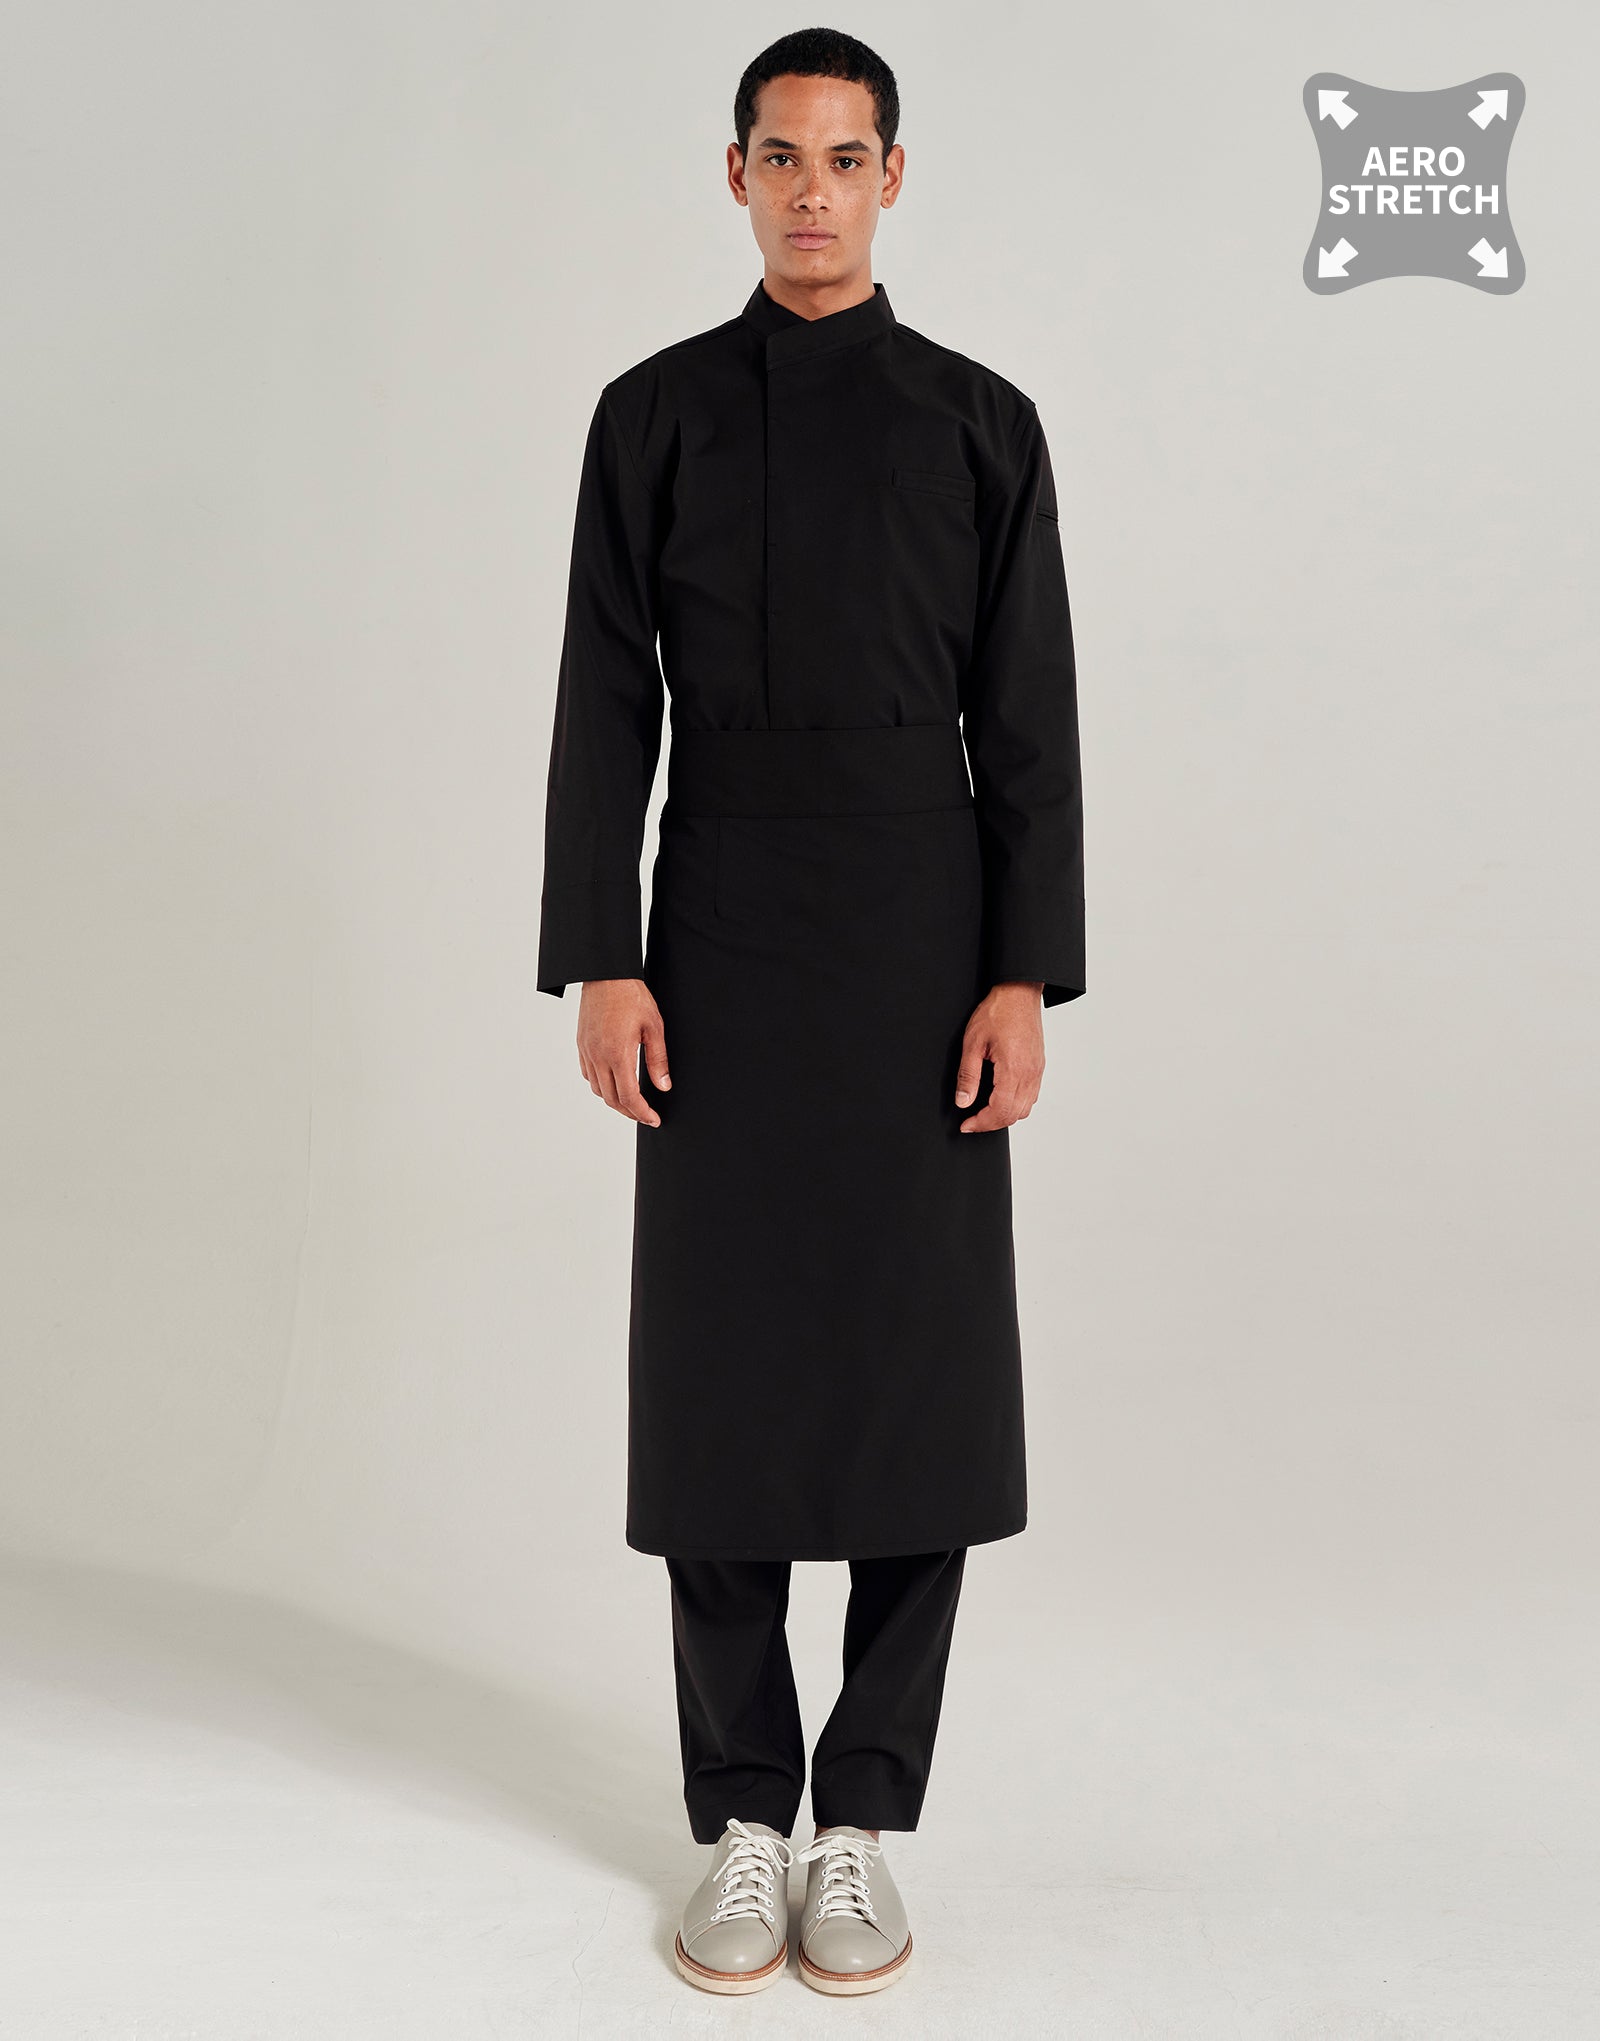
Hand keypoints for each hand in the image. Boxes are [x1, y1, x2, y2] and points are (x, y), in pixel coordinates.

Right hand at [577, 978, 669, 1126]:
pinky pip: (588, 1075)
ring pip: (598, 1089)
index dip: (642, 1113)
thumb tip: (663, 1086)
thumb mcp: (654, 1027)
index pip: (629, 1097)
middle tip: (646, 1115)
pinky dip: (601, 1086)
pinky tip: (614, 1083)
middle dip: (630, 1112)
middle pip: (612, 1099)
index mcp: (618, 1054)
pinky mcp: (581, 1045)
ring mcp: (587, 1051)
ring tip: (632, 1102)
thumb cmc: (632, 996)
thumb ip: (658, 1060)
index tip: (654, 1119)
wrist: (605, 974)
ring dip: (615, 1101)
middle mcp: (598, 1056)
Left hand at [954, 981, 1044, 1132]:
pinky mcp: (1039, 1066)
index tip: (966, 1125)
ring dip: (1004, 1115)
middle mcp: (1030, 1074)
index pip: (1000, 1111)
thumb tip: (963, 1101)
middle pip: (1014, 1115)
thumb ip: (968, 1076)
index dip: (981, 1123)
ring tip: (984, 1112)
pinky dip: (1016, 1105)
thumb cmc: (997, 1012)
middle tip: (972, 1121)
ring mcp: (1037, 1071)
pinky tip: (1000, 1098)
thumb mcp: (973, 1043)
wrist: (1019, 993)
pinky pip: (1031, 1096)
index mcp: (1013, 1069)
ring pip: (1025, 1109)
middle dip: (991, 1124)